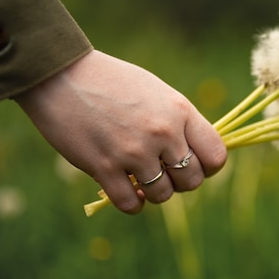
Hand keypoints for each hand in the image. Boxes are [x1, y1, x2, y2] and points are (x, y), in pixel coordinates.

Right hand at [14, 50, 226, 213]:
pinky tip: (128, 190)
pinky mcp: (103, 167)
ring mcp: (133, 152)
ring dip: (155, 191)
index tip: (197, 165)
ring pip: (163, 195)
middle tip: (164, 171)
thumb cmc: (112, 81)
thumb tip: (194, 154)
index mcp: (180, 111)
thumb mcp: (157, 92)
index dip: (209, 166)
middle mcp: (162, 133)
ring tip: (142, 178)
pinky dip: (133, 203)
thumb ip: (179, 122)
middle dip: (181, 181)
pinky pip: (131, 204)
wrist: (62, 74)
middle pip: (193, 180)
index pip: (216, 155)